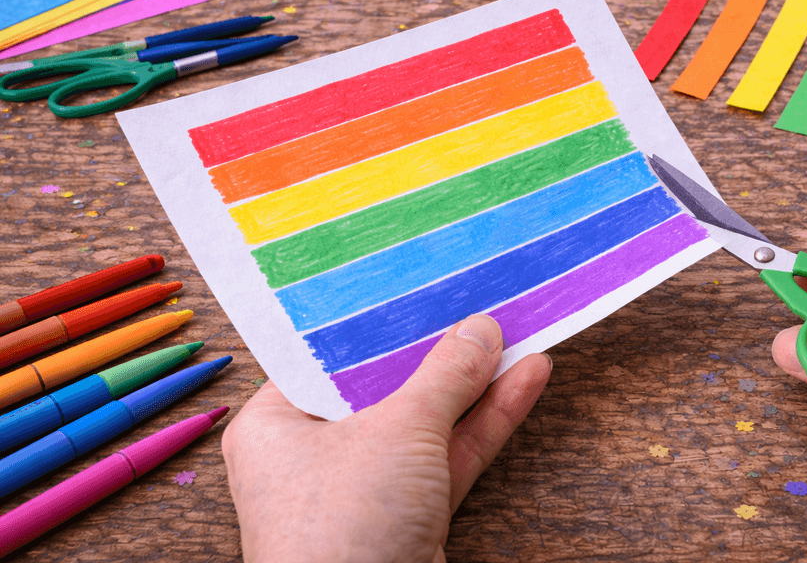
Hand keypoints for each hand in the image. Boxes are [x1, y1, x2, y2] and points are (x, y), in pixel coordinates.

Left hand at [221, 314, 551, 562]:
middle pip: (386, 385)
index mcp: (278, 424)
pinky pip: (449, 457)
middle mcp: (315, 454)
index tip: (420, 280)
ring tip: (520, 331)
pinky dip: (486, 422)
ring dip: (475, 382)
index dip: (380, 318)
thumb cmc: (345, 527)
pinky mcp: (408, 518)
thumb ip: (444, 376)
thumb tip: (480, 329)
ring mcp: (366, 489)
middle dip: (438, 348)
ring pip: (427, 420)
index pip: (330, 354)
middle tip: (477, 298)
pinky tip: (526, 379)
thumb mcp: (398, 431)